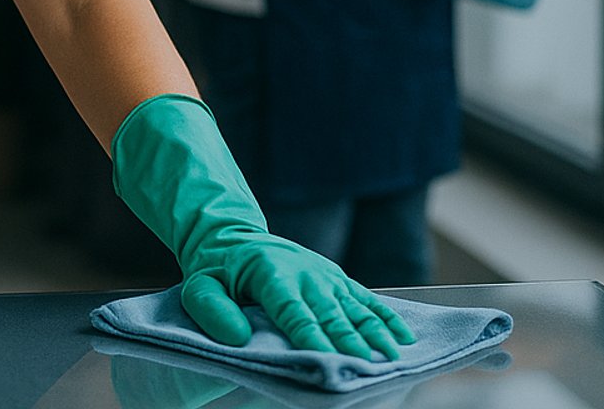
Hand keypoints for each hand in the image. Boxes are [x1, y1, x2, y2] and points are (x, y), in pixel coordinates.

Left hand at [111, 95, 415, 360]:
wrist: (233, 236)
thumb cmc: (216, 269)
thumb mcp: (199, 286)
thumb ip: (212, 310)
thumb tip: (237, 336)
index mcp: (272, 276)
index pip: (294, 313)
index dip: (313, 338)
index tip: (330, 361)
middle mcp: (305, 274)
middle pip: (332, 314)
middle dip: (352, 342)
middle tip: (371, 366)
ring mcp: (325, 275)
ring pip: (354, 308)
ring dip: (376, 332)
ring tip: (394, 356)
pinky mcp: (336, 278)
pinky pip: (365, 299)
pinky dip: (385, 317)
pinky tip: (403, 335)